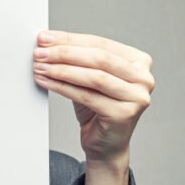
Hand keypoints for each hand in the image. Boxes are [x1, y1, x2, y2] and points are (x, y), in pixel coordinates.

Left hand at [33, 30, 153, 169]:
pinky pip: (87, 96)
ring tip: (40, 66)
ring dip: (62, 70)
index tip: (45, 38)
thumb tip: (47, 41)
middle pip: (99, 58)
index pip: (100, 43)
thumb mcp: (89, 78)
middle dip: (65, 53)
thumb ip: (76, 59)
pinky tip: (46, 81)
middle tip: (40, 52)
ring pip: (94, 76)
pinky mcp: (124, 114)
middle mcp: (144, 78)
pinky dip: (62, 87)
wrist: (106, 145)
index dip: (70, 39)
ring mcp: (137, 97)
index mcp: (139, 62)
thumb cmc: (98, 109)